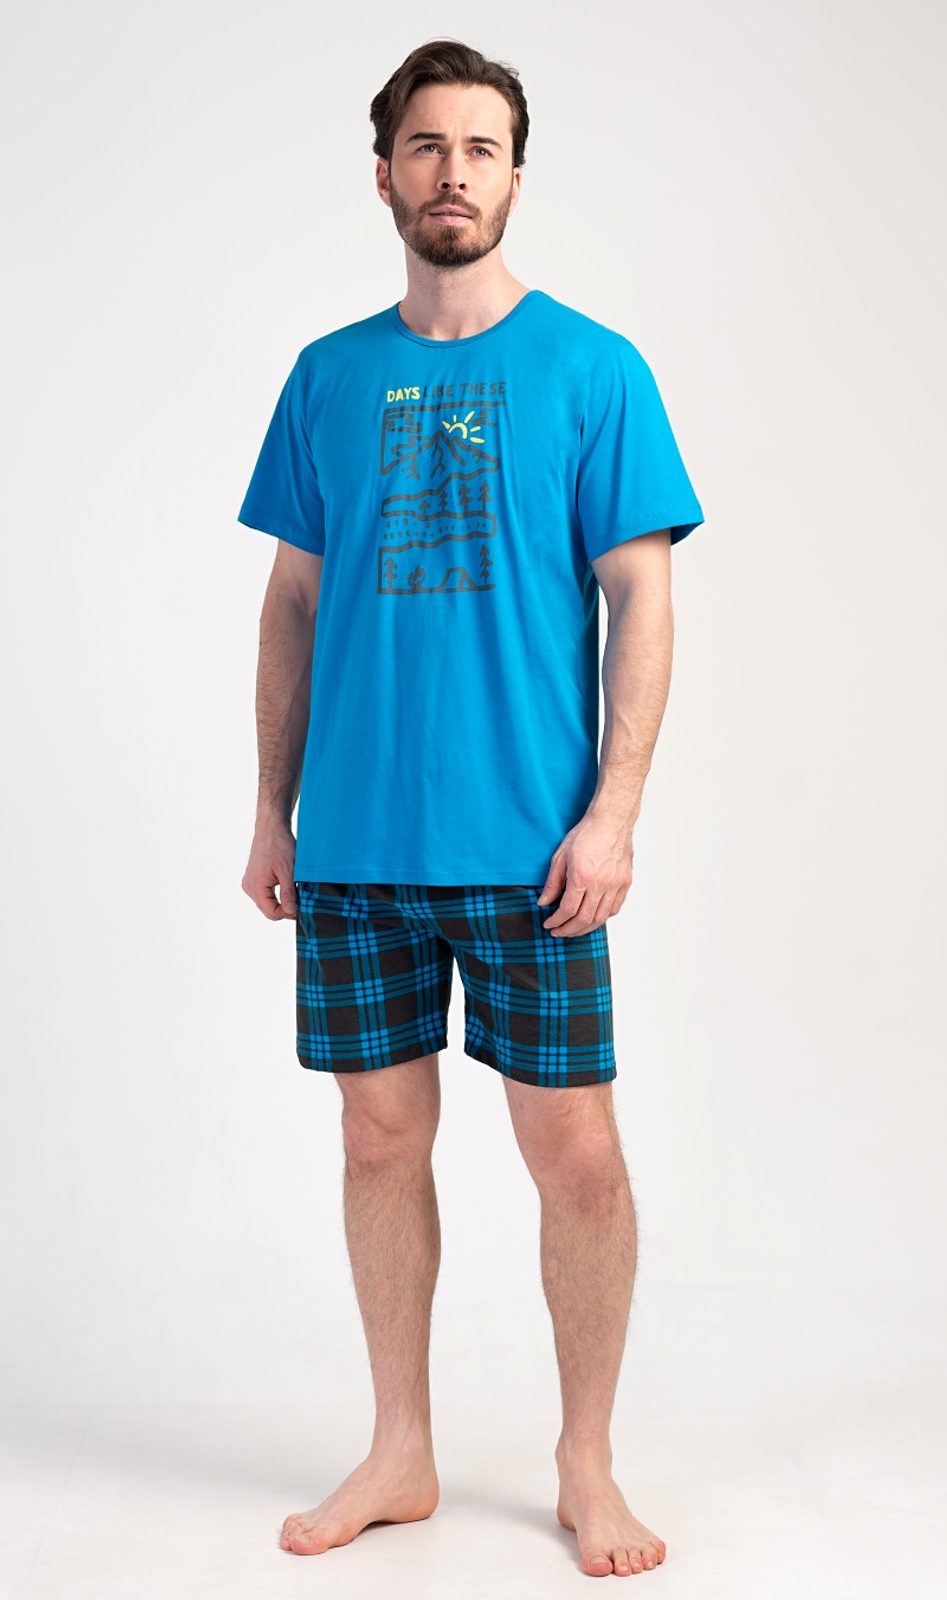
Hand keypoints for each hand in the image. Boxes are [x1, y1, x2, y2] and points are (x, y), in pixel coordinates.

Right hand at [242, 817, 297, 920]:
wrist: (272, 828)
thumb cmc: (280, 846)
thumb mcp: (289, 871)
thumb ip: (289, 894)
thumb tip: (291, 912)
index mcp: (255, 886)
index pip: (271, 913)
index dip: (288, 913)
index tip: (301, 905)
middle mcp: (249, 887)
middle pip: (269, 909)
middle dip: (285, 907)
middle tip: (301, 898)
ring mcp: (250, 883)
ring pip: (268, 902)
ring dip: (282, 900)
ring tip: (294, 888)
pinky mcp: (254, 879)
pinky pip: (266, 894)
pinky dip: (277, 893)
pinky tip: (286, 884)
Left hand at [537, 810, 633, 935]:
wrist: (611, 821)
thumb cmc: (586, 834)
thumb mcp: (560, 856)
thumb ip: (552, 882)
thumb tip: (544, 902)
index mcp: (582, 877)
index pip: (567, 910)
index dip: (556, 922)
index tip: (549, 925)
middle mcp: (601, 884)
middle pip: (584, 919)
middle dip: (569, 930)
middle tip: (559, 933)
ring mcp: (615, 885)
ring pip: (601, 918)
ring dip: (585, 928)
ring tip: (574, 929)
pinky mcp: (625, 883)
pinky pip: (614, 909)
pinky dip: (602, 918)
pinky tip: (592, 918)